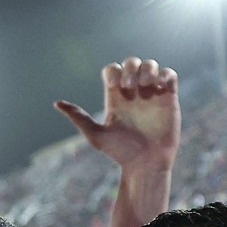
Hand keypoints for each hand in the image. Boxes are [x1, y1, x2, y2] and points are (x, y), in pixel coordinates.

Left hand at [55, 57, 179, 172]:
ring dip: (148, 68)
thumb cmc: (120, 153)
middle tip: (129, 86)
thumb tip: (56, 103)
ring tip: (146, 84)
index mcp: (115, 98)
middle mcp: (133, 93)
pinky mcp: (168, 98)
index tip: (114, 86)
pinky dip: (165, 74)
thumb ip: (78, 118)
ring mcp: (151, 94)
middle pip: (132, 63)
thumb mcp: (96, 136)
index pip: (113, 70)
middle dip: (131, 67)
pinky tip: (159, 87)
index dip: (113, 71)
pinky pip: (169, 75)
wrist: (145, 164)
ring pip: (150, 65)